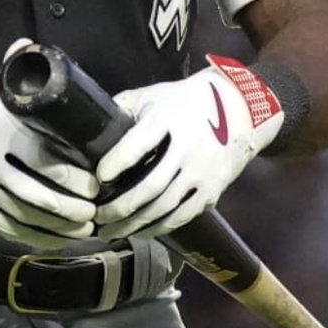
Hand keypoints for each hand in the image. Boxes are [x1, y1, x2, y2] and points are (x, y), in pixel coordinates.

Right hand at [0, 62, 99, 248]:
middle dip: (73, 206)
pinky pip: (15, 231)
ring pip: (29, 218)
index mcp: (1, 137)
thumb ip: (13, 72)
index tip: (94, 180)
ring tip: (87, 225)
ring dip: (62, 227)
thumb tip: (27, 44)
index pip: (43, 161)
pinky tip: (62, 238)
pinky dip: (41, 238)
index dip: (73, 175)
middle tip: (97, 206)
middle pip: (40, 196)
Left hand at [92, 56, 284, 240]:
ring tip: (110, 232)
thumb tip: (88, 130)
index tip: (99, 178)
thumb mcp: (152, 96)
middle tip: (97, 217)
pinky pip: (182, 215)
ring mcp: (202, 172)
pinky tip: (140, 232)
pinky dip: (159, 228)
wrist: (238, 111)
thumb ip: (121, 110)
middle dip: (120, 206)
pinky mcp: (211, 190)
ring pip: (165, 207)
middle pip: (151, 185)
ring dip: (135, 224)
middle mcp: (188, 148)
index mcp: (168, 119)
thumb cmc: (183, 102)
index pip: (139, 144)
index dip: (117, 162)